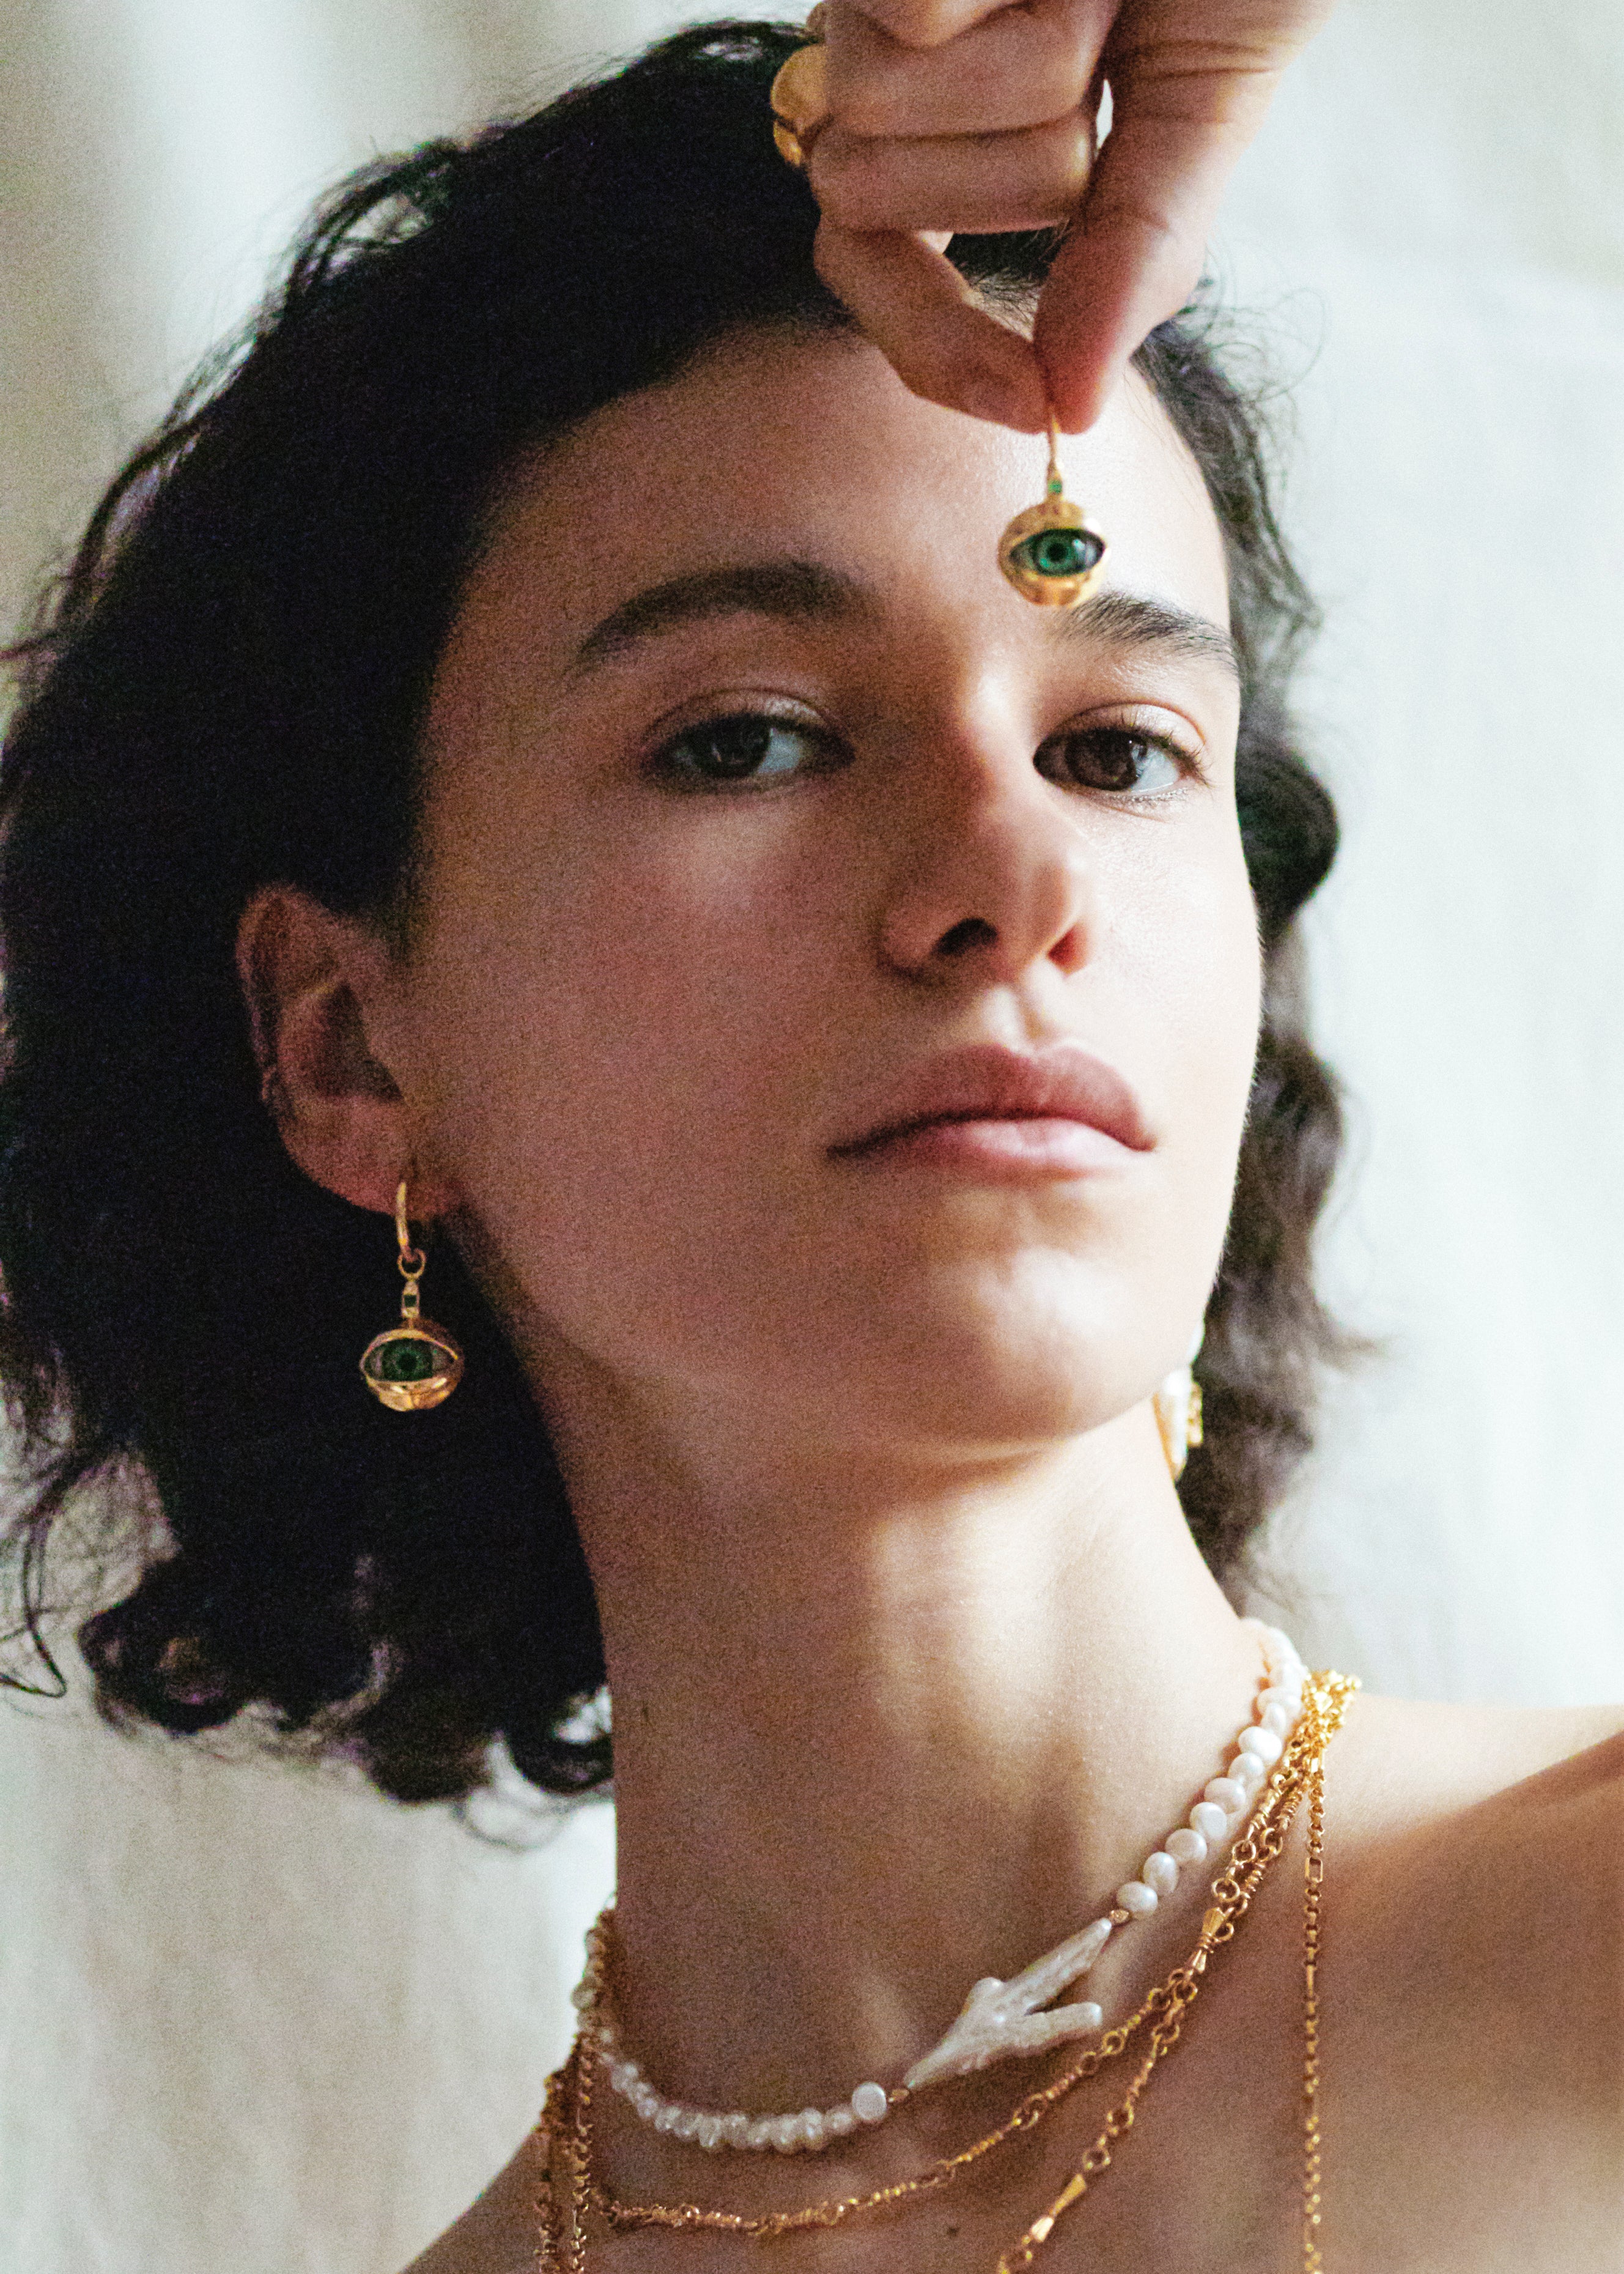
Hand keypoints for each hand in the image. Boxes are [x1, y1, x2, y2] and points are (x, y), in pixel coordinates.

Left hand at [794, 0, 1335, 430]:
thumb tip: (1079, 414)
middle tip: (1102, 46)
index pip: (874, 278)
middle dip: (1021, 155)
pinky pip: (909, 14)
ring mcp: (858, 4)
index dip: (940, 353)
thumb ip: (1139, 255)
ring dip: (1028, 49)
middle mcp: (884, 73)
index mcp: (950, 133)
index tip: (1033, 406)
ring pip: (883, 113)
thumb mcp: (1204, 108)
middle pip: (878, 206)